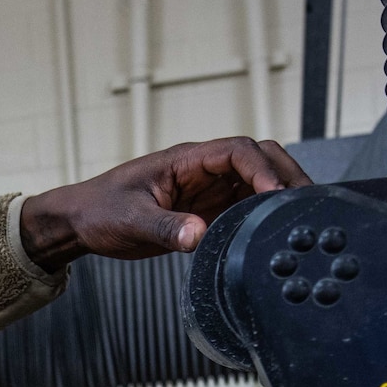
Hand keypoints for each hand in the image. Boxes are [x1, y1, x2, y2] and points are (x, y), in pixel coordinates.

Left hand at [18, 137, 311, 270]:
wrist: (82, 222)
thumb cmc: (100, 211)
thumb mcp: (130, 221)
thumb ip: (165, 229)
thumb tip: (198, 235)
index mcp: (186, 161)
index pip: (237, 151)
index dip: (262, 169)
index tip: (275, 195)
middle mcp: (202, 170)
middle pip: (259, 158)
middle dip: (285, 174)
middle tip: (304, 204)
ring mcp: (207, 189)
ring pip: (256, 180)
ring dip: (279, 193)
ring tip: (298, 218)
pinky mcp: (206, 210)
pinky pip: (244, 205)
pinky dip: (263, 214)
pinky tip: (272, 232)